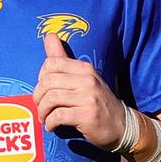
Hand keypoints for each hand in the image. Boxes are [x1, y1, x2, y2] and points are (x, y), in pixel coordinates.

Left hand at [33, 33, 125, 149]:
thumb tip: (49, 35)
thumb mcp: (84, 79)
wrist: (122, 126)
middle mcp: (88, 80)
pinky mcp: (88, 115)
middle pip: (48, 82)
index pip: (52, 63)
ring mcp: (89, 97)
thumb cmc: (98, 102)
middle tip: (40, 108)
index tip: (43, 91)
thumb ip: (64, 59)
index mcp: (85, 68)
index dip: (41, 78)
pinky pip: (59, 116)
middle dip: (38, 97)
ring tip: (45, 119)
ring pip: (52, 98)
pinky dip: (51, 123)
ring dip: (43, 112)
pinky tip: (52, 126)